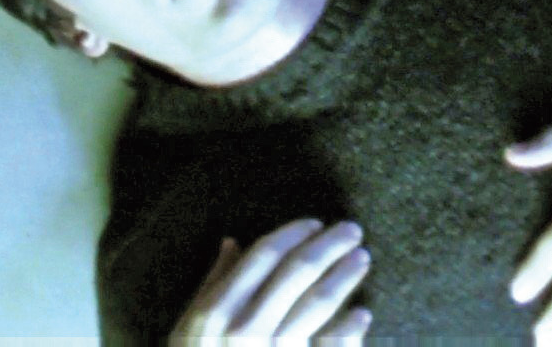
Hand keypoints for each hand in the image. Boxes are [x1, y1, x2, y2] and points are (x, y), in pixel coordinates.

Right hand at [171, 219, 372, 342]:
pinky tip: (362, 315)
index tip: (314, 223)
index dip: (292, 233)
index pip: (263, 256)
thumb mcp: (189, 328)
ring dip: (345, 276)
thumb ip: (212, 284)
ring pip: (320, 303)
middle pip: (297, 272)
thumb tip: (233, 243)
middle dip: (328, 245)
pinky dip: (350, 329)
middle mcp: (247, 329)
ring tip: (361, 259)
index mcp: (217, 310)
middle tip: (351, 230)